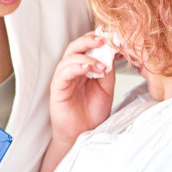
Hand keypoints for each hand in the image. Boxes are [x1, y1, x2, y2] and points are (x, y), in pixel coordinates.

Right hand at [48, 31, 115, 147]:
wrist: (83, 134)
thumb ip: (108, 69)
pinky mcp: (57, 88)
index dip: (100, 38)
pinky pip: (63, 72)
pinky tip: (89, 69)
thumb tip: (114, 50)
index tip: (115, 37)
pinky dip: (76, 66)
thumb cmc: (92, 112)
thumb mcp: (106, 87)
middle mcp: (72, 69)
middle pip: (76, 45)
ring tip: (102, 66)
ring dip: (87, 56)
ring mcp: (63, 78)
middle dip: (90, 40)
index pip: (88, 46)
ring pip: (69, 56)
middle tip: (105, 40)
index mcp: (84, 67)